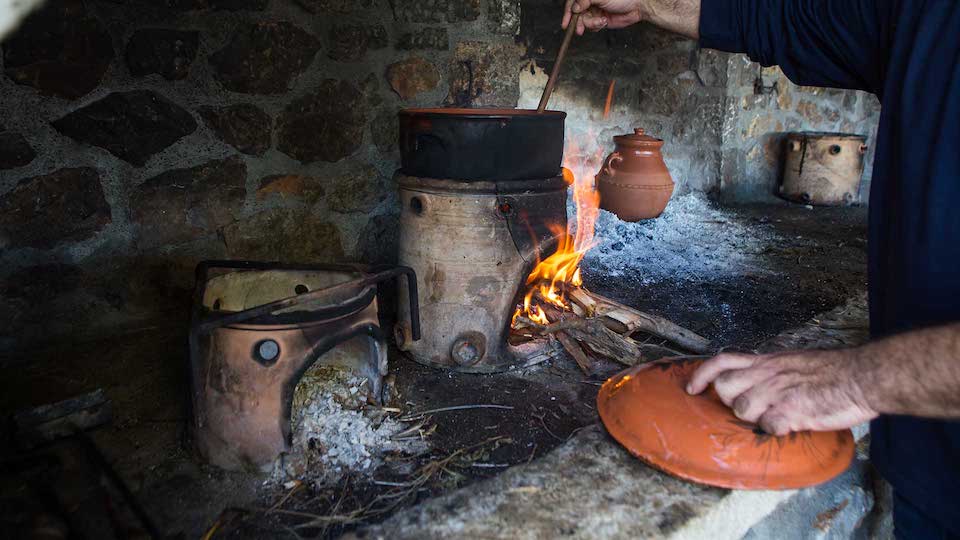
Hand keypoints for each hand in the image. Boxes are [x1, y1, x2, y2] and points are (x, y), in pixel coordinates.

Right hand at [563, 0, 643, 34]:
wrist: (635, 7)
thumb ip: (585, 1)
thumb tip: (574, 8)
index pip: (572, 2)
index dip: (567, 12)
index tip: (566, 21)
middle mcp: (589, 3)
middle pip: (576, 14)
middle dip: (578, 22)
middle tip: (579, 29)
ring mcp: (594, 12)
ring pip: (583, 22)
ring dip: (590, 24)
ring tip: (600, 22)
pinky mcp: (599, 21)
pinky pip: (591, 27)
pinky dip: (596, 26)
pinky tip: (604, 22)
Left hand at [686, 349, 877, 435]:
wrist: (862, 375)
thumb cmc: (834, 372)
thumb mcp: (794, 362)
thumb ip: (772, 372)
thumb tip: (756, 382)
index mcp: (768, 361)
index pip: (722, 361)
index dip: (701, 374)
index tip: (691, 388)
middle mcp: (767, 373)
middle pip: (724, 388)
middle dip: (731, 402)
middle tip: (755, 408)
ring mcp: (778, 391)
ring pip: (741, 408)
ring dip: (755, 418)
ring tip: (778, 415)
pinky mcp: (792, 409)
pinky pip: (768, 425)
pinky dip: (776, 429)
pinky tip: (790, 424)